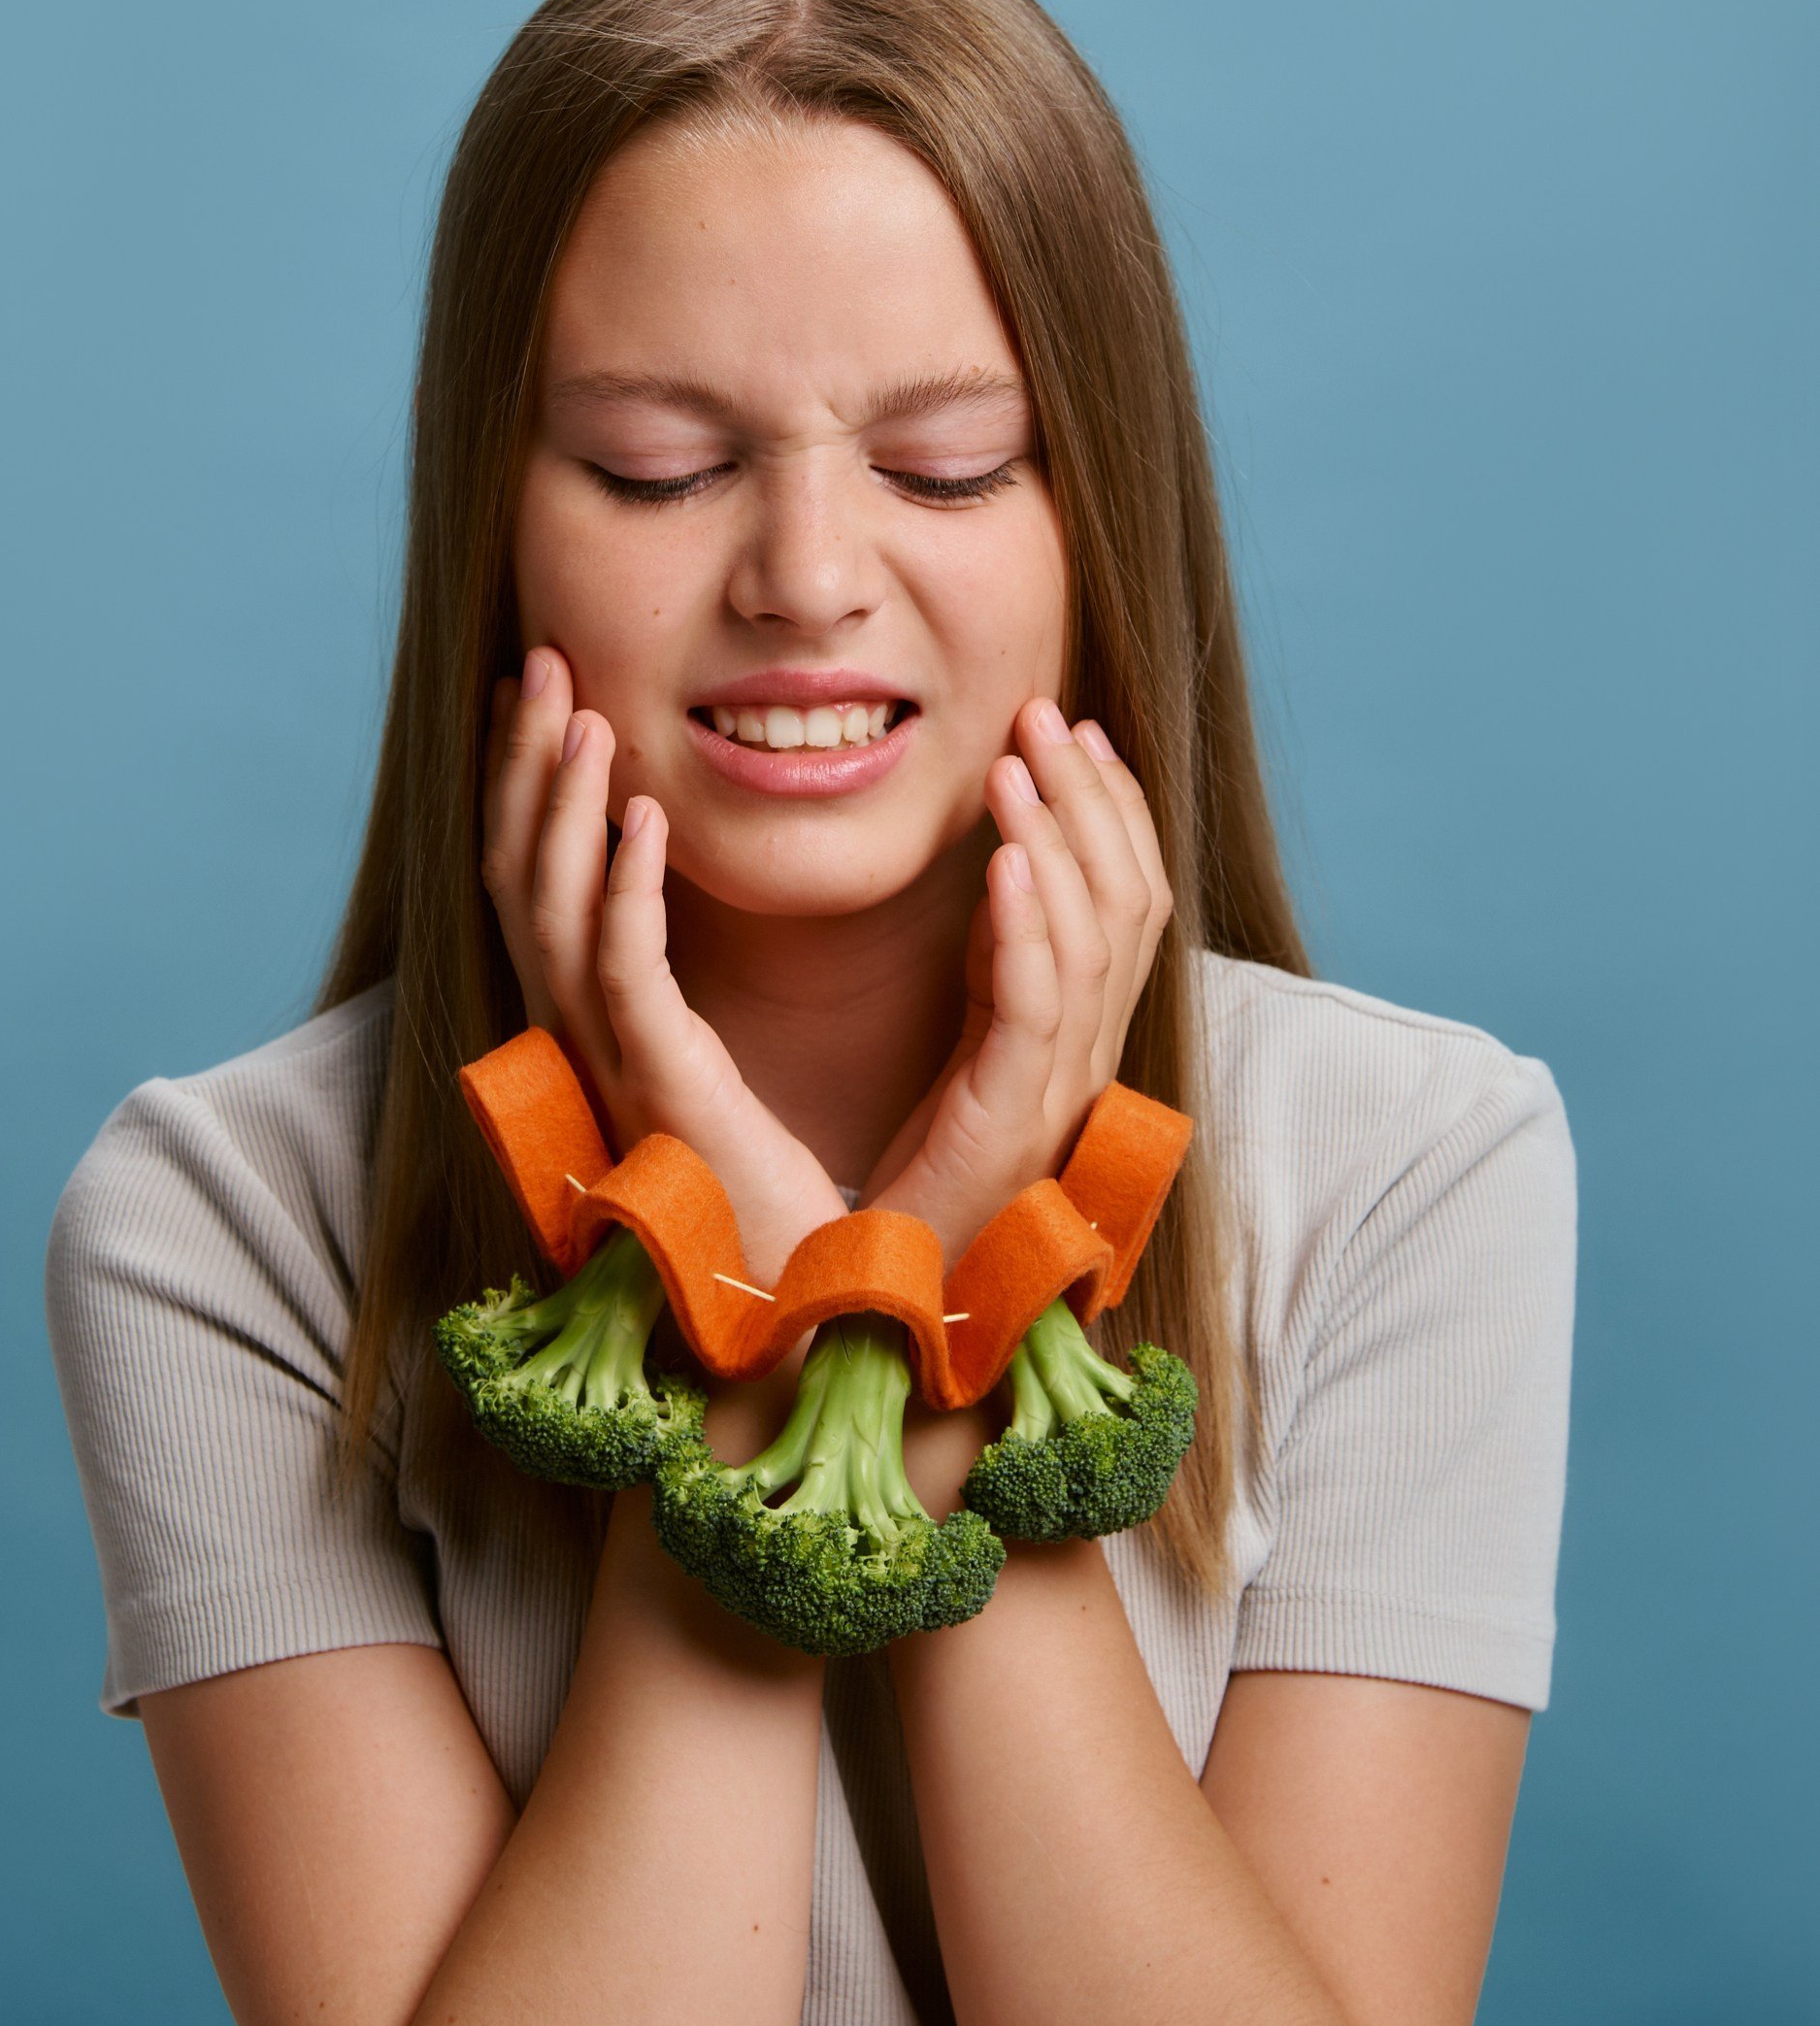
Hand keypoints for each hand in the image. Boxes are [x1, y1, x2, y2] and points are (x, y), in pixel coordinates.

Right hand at [482, 649, 847, 1279]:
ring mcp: (612, 1068)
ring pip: (553, 909)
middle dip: (524, 766)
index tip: (548, 695)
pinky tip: (641, 816)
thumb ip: (701, 999)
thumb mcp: (725, 1075)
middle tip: (541, 665)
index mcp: (603, 1029)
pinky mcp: (660, 1093)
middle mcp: (586, 1042)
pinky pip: (624, 972)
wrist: (795, 1335)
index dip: (532, 786)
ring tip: (581, 714)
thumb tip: (699, 912)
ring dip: (560, 803)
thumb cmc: (774, 1213)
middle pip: (521, 876)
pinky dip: (622, 887)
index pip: (543, 881)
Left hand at [863, 700, 1171, 1263]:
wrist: (897, 1314)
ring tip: (1019, 761)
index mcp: (1081, 1035)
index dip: (1112, 808)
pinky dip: (1025, 926)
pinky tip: (999, 859)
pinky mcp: (1012, 1120)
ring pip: (1094, 939)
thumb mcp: (968, 1051)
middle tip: (1046, 711)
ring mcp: (1060, 1089)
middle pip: (1126, 898)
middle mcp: (1088, 1056)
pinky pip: (1034, 1007)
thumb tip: (999, 873)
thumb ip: (994, 970)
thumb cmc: (921, 1191)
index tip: (1079, 728)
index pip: (1127, 899)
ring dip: (1058, 836)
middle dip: (1090, 795)